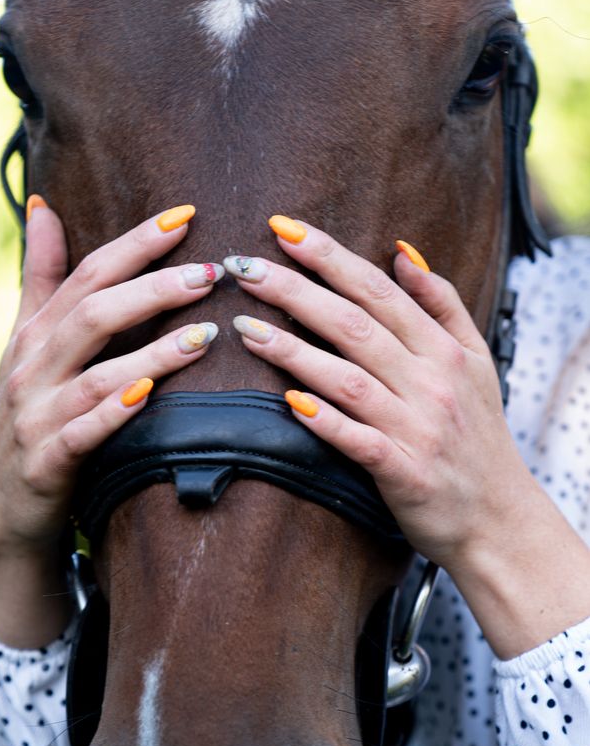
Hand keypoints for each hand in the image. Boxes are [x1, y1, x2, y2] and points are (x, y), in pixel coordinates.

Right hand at [0, 201, 221, 644]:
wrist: (1, 503)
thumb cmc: (28, 411)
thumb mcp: (27, 342)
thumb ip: (41, 276)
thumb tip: (45, 206)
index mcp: (36, 333)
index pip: (88, 273)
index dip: (136, 243)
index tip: (187, 216)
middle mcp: (33, 367)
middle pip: (94, 314)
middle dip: (153, 289)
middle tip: (209, 274)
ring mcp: (37, 414)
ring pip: (96, 375)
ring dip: (152, 352)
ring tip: (206, 334)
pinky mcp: (46, 461)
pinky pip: (83, 434)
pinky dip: (115, 414)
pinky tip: (150, 396)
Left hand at [225, 219, 529, 571]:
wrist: (499, 517)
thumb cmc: (478, 435)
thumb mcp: (477, 360)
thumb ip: (442, 304)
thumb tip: (402, 253)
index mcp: (442, 350)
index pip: (377, 290)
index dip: (328, 257)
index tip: (283, 229)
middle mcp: (429, 382)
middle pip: (354, 325)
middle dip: (296, 291)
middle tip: (245, 267)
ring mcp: (415, 427)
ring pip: (348, 378)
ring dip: (294, 351)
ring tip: (246, 328)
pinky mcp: (402, 472)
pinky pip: (357, 440)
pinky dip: (324, 420)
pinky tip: (288, 401)